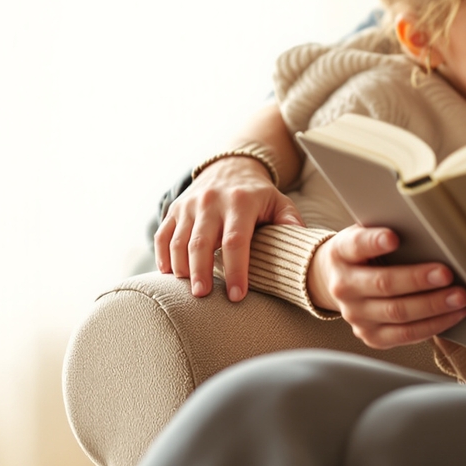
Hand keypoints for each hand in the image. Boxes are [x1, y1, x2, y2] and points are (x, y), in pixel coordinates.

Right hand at [155, 157, 303, 300]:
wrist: (230, 168)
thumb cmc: (259, 195)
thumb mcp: (280, 202)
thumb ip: (291, 223)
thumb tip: (303, 247)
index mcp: (240, 202)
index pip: (236, 241)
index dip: (236, 270)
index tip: (237, 295)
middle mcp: (211, 201)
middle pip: (201, 243)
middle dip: (201, 272)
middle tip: (203, 296)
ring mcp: (190, 205)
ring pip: (178, 242)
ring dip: (182, 269)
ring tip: (190, 291)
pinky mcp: (175, 210)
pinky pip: (162, 236)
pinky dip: (163, 257)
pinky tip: (171, 275)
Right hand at [305, 226, 465, 347]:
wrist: (338, 281)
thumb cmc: (365, 252)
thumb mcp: (366, 233)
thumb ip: (387, 229)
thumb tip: (429, 227)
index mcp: (341, 254)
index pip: (356, 246)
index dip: (374, 242)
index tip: (394, 238)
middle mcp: (343, 287)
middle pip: (383, 285)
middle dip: (417, 280)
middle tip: (447, 274)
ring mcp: (356, 315)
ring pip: (397, 313)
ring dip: (432, 306)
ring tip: (459, 297)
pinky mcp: (371, 336)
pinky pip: (404, 335)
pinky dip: (432, 326)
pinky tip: (452, 315)